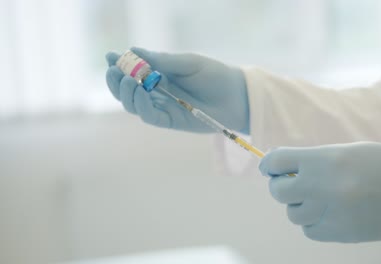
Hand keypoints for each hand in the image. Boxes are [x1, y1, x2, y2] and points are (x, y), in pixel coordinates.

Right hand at [105, 47, 248, 132]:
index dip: (119, 65)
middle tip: (114, 71)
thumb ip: (162, 61)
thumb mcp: (187, 63)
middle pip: (127, 91)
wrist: (237, 96)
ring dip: (126, 94)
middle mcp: (157, 92)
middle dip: (116, 81)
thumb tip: (133, 51)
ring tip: (128, 81)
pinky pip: (150, 116)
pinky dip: (142, 106)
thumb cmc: (215, 75)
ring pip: (134, 105)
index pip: (133, 71)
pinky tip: (141, 95)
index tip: (110, 56)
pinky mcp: (171, 121)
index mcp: (160, 74)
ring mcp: (163, 107)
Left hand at [259, 142, 380, 242]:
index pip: (277, 161)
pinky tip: (329, 213)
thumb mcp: (346, 152)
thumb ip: (313, 161)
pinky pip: (309, 230)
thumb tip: (282, 170)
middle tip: (291, 183)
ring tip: (319, 197)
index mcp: (323, 160)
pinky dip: (313, 222)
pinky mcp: (339, 234)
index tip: (268, 168)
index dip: (269, 164)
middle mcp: (321, 186)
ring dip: (299, 205)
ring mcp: (329, 213)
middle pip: (278, 191)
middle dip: (281, 186)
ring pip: (293, 213)